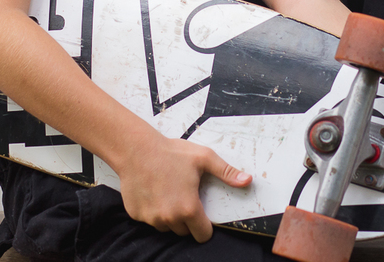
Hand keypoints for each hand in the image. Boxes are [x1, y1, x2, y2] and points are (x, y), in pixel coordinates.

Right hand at [117, 136, 251, 242]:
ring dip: (169, 216)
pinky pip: (149, 219)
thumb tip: (247, 181)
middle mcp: (169, 218)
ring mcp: (151, 218)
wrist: (136, 148)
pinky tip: (153, 191)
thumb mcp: (204, 158)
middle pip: (184, 231)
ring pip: (166, 226)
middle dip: (187, 219)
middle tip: (183, 195)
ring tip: (168, 191)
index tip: (201, 212)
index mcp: (188, 209)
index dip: (205, 226)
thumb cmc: (170, 152)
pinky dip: (152, 210)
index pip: (203, 235)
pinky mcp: (136, 215)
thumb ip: (227, 173)